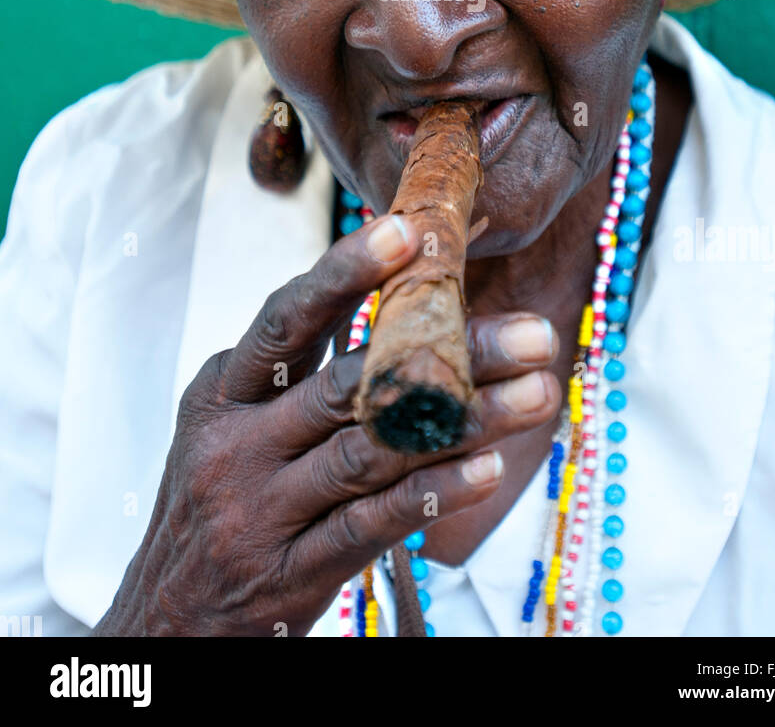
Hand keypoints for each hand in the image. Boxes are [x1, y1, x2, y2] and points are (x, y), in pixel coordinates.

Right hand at [91, 214, 560, 636]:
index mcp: (224, 392)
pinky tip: (486, 469)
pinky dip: (430, 494)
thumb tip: (388, 279)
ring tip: (536, 392)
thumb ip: (302, 360)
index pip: (287, 319)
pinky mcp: (292, 570)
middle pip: (350, 383)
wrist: (164, 619)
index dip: (345, 272)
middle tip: (531, 333)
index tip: (411, 230)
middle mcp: (237, 444)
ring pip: (372, 451)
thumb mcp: (234, 420)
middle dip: (449, 351)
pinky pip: (370, 525)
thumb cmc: (218, 497)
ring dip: (464, 420)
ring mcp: (263, 510)